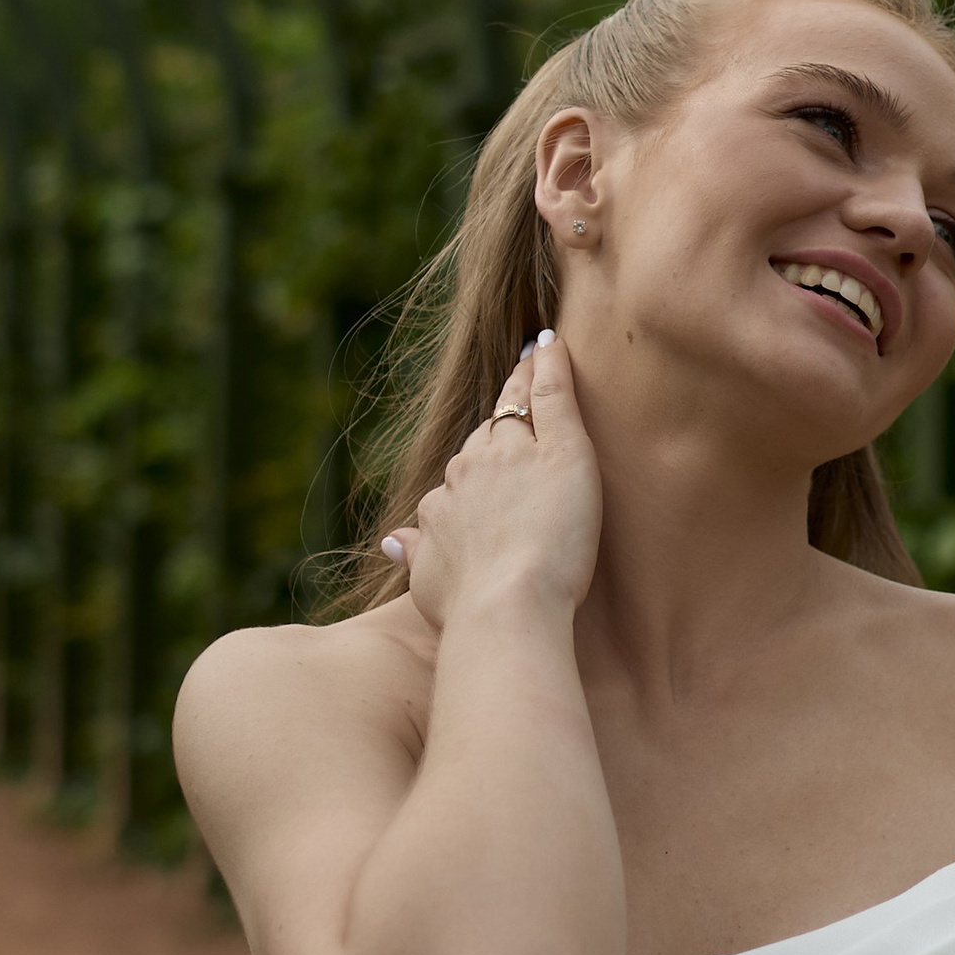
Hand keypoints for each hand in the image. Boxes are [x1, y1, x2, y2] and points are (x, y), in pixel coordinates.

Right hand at [381, 331, 600, 630]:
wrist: (501, 610)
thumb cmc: (467, 610)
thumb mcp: (427, 582)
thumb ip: (414, 554)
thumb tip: (393, 540)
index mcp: (443, 500)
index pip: (465, 466)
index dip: (479, 450)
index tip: (485, 442)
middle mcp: (470, 469)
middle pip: (489, 429)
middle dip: (502, 406)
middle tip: (516, 378)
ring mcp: (514, 455)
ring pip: (518, 406)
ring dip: (524, 380)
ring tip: (535, 356)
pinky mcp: (560, 451)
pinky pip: (552, 396)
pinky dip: (551, 366)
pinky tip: (551, 343)